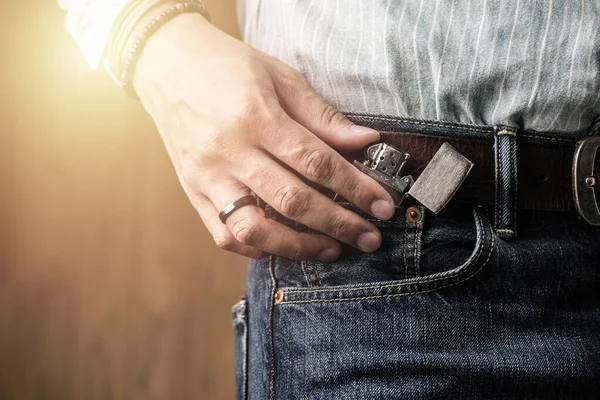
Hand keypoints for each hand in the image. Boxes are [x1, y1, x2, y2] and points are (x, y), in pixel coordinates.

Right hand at [133, 13, 394, 261]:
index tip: (382, 206)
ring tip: (332, 250)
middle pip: (292, 201)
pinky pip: (223, 234)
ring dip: (299, 246)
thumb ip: (322, 116)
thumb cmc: (228, 67)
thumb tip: (366, 141)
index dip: (355, 188)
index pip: (316, 163)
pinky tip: (282, 246)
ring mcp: (207, 177)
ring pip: (255, 228)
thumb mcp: (281, 78)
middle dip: (339, 224)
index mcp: (256, 118)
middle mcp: (229, 152)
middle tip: (370, 239)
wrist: (168, 65)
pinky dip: (255, 247)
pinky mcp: (193, 192)